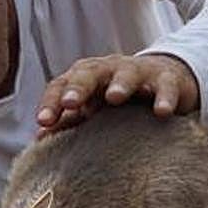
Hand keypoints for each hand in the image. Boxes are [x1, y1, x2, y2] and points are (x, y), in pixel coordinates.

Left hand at [35, 53, 199, 131]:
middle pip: (90, 73)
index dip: (51, 101)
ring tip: (115, 97)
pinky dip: (163, 97)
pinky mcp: (168, 79)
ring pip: (128, 73)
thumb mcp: (94, 108)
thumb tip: (39, 138)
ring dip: (120, 83)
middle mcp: (109, 70)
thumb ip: (69, 120)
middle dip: (78, 87)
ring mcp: (140, 72)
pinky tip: (161, 112)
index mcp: (85, 77)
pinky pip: (166, 87)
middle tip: (70, 102)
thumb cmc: (120, 100)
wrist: (165, 79)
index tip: (44, 122)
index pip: (62, 85)